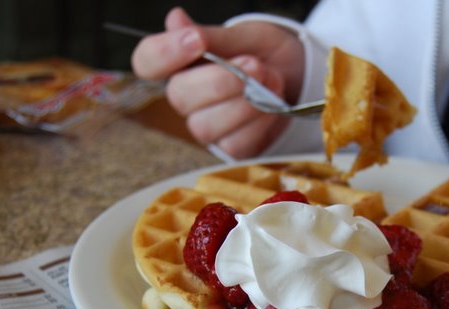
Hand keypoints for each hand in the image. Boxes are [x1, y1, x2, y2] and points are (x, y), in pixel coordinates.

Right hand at [131, 7, 304, 157]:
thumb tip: (175, 19)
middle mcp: (188, 98)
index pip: (148, 61)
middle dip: (220, 80)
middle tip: (254, 64)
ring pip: (206, 126)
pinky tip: (273, 107)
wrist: (300, 78)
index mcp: (181, 64)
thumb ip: (213, 37)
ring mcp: (207, 126)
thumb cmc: (265, 55)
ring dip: (243, 103)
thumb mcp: (246, 36)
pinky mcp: (231, 148)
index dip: (165, 52)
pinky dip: (259, 123)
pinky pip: (235, 143)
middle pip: (180, 96)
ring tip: (272, 81)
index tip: (196, 40)